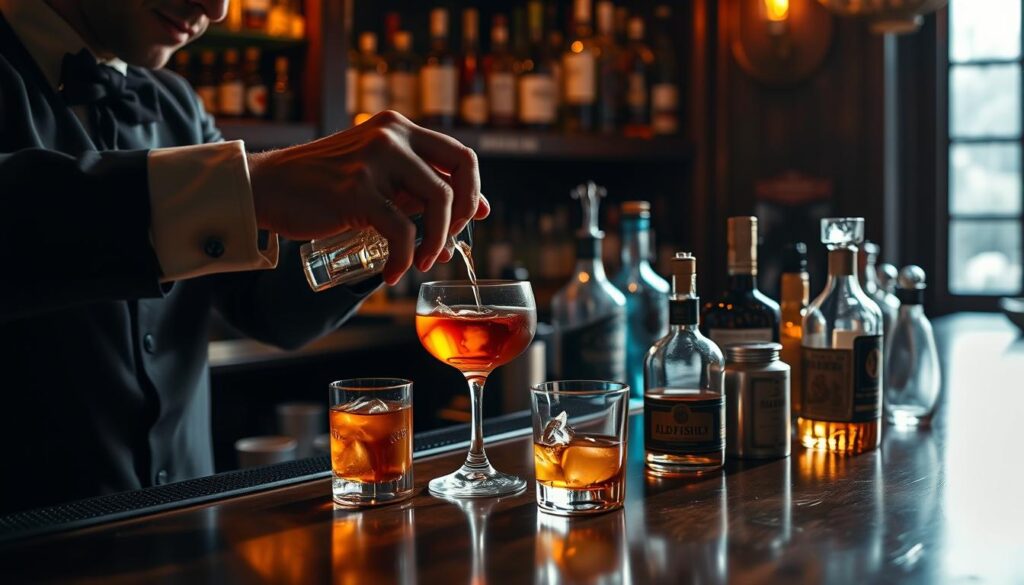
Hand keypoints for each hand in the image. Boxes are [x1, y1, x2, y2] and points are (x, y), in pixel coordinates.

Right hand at [247, 111, 489, 284]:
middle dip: (463, 214)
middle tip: (447, 243)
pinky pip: (402, 231)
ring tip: (422, 262)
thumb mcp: (377, 175)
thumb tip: (477, 208)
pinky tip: (393, 272)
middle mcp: (391, 136)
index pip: (459, 155)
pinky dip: (404, 259)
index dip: (472, 191)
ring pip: (438, 202)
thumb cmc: (323, 186)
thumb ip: (418, 185)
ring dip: (438, 241)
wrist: (266, 186)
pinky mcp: (357, 190)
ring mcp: (374, 160)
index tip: (469, 220)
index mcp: (399, 129)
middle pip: (459, 173)